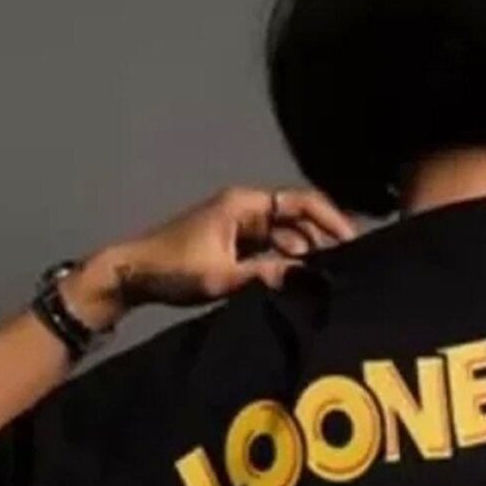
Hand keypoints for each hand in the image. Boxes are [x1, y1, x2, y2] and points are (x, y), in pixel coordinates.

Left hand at [65, 184, 355, 325]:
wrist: (132, 274)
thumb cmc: (172, 270)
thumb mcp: (221, 277)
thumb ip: (266, 276)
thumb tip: (309, 278)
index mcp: (243, 204)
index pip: (300, 202)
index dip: (331, 219)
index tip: (353, 244)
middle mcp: (245, 209)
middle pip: (297, 218)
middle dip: (323, 239)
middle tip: (345, 269)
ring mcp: (239, 226)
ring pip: (286, 236)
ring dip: (305, 255)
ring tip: (325, 280)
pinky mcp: (233, 245)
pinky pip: (271, 249)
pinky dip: (286, 262)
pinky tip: (298, 283)